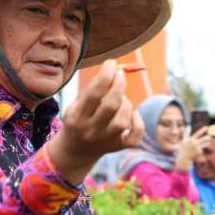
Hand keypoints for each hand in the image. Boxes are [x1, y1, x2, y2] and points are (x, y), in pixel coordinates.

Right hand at [47, 60, 143, 183]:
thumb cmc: (79, 118)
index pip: (94, 94)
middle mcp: (90, 130)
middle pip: (110, 106)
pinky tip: (134, 114)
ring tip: (120, 99)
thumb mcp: (77, 104)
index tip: (111, 63)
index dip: (106, 76)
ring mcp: (105, 141)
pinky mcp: (118, 147)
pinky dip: (138, 123)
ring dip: (126, 103)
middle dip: (119, 85)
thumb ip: (92, 88)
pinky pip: (134, 138)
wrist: (76, 151)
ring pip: (122, 120)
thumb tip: (113, 70)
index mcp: (76, 117)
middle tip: (120, 75)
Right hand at [175, 127, 210, 169]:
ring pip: (206, 144)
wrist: (184, 158)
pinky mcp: (199, 152)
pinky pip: (203, 149)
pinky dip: (201, 149)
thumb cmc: (184, 148)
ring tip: (207, 142)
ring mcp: (197, 148)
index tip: (206, 127)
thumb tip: (187, 127)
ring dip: (207, 143)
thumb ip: (186, 133)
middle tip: (210, 137)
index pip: (198, 133)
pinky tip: (198, 151)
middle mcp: (195, 143)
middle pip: (204, 139)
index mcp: (191, 139)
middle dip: (208, 137)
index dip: (202, 130)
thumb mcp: (184, 140)